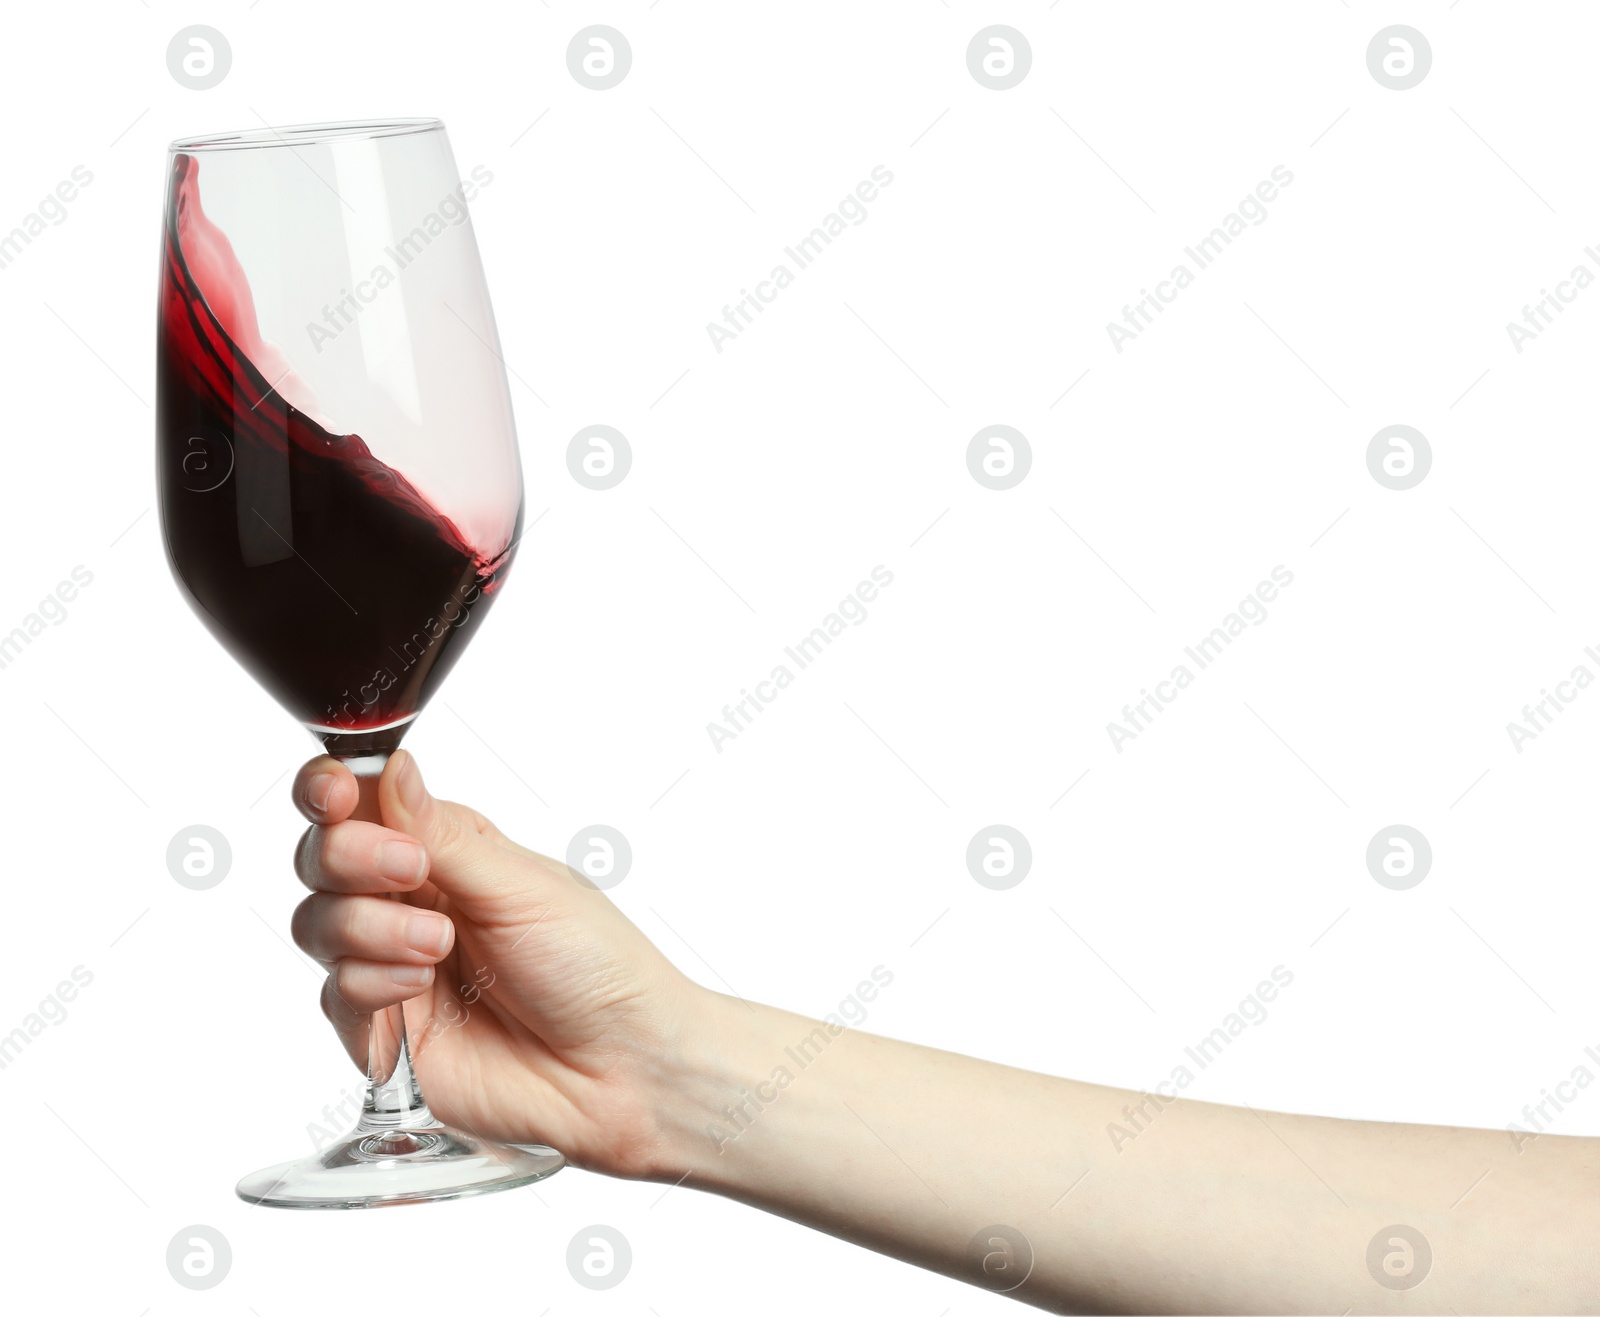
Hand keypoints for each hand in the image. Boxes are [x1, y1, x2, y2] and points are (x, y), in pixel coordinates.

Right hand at [289, 749, 706, 1178]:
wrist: (618, 1066)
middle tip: (406, 869)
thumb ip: (442, 836)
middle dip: (347, 856)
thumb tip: (393, 766)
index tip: (338, 793)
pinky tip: (420, 986)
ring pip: (317, 923)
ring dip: (368, 926)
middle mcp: (410, 901)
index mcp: (447, 849)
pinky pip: (335, 995)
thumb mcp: (521, 885)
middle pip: (322, 859)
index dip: (332, 790)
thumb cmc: (595, 964)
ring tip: (438, 943)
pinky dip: (372, 982)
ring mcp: (390, 965)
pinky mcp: (382, 1034)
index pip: (361, 804)